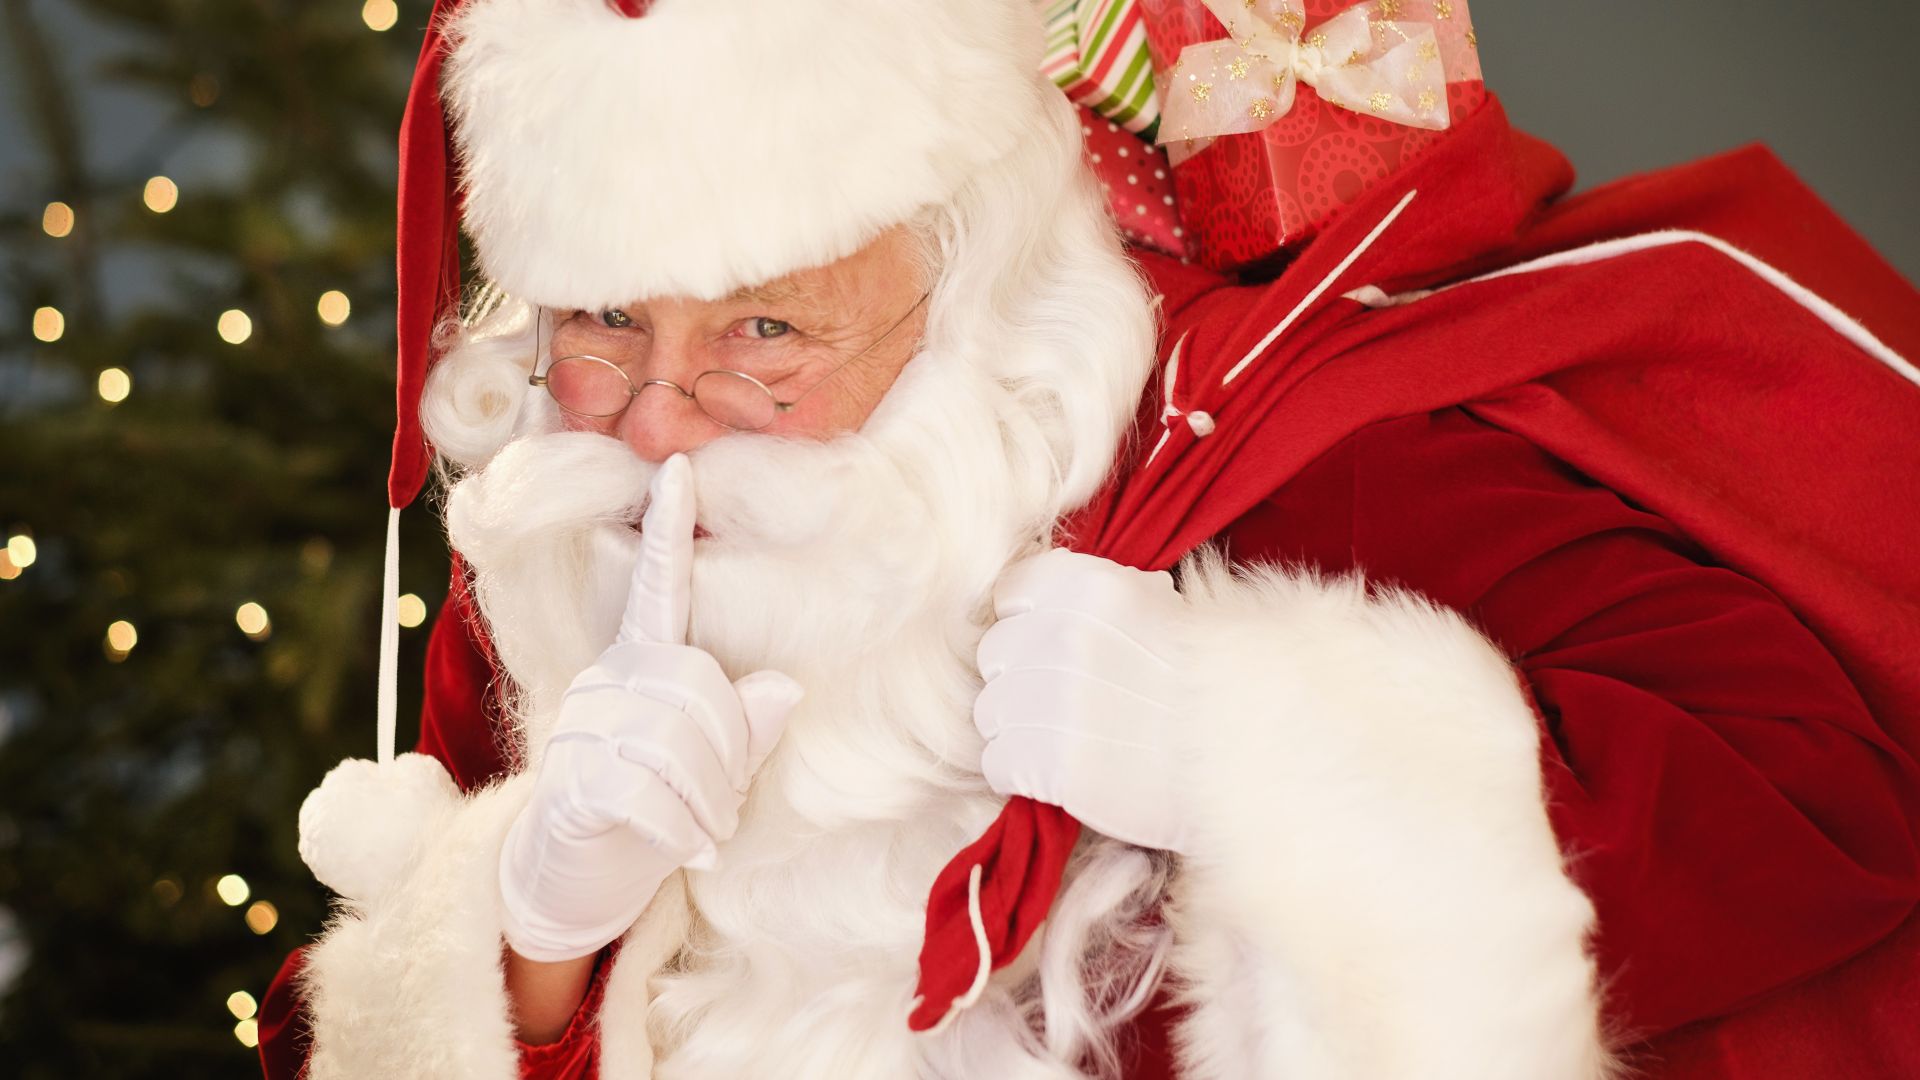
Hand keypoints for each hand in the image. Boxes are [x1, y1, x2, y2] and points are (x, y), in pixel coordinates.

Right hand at [498, 454, 801, 961]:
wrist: (567, 878)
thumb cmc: (649, 813)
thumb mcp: (708, 770)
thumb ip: (745, 728)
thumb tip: (785, 687)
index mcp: (639, 662)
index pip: (657, 587)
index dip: (668, 531)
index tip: (679, 468)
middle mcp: (605, 680)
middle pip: (698, 686)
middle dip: (729, 755)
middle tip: (723, 809)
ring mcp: (582, 728)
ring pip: (678, 743)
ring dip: (709, 801)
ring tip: (706, 831)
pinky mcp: (571, 781)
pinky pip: (651, 794)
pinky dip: (684, 831)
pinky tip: (690, 851)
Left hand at [973, 548, 1192, 853]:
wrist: (1250, 756)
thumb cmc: (1218, 682)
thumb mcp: (1166, 608)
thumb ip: (1104, 599)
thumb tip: (1052, 606)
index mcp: (1087, 586)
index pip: (1011, 592)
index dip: (1028, 622)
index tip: (1052, 647)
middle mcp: (1060, 636)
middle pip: (994, 655)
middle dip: (1020, 679)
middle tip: (1060, 704)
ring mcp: (1049, 701)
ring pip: (990, 712)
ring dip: (1017, 729)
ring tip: (1062, 743)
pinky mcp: (1047, 764)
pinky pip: (996, 763)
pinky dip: (1019, 774)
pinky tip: (1058, 775)